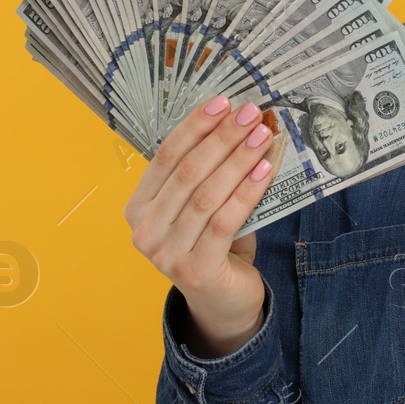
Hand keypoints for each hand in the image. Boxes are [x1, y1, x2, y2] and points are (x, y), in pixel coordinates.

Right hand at [123, 95, 278, 356]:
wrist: (223, 301)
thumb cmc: (214, 245)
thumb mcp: (203, 207)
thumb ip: (210, 174)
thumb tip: (241, 124)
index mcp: (139, 207)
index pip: (166, 157)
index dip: (195, 126)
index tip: (223, 101)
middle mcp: (145, 230)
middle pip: (187, 172)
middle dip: (222, 138)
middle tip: (251, 113)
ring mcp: (166, 253)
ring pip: (206, 195)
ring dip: (238, 161)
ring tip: (263, 136)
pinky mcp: (195, 270)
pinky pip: (225, 221)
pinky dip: (247, 192)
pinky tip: (265, 170)